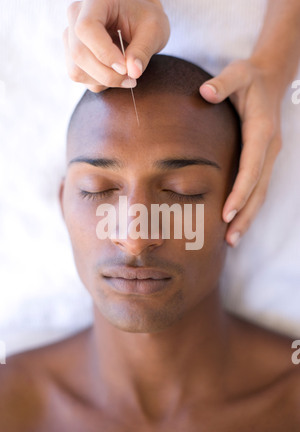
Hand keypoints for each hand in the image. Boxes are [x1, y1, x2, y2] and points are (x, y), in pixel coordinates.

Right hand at [63, 0, 169, 92]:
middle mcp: (76, 18)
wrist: (137, 21)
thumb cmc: (144, 20)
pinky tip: (114, 73)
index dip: (104, 53)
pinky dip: (100, 82)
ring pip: (77, 70)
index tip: (125, 68)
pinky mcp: (73, 56)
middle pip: (79, 54)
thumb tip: (133, 72)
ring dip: (103, 80)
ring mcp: (71, 38)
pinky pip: (81, 77)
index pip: (86, 28)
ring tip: (125, 75)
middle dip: (106, 74)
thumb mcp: (153, 30)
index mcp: (95, 2)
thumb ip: (143, 50)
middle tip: (131, 78)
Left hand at [200, 59, 282, 246]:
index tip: (227, 213)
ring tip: (232, 239)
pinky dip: (248, 206)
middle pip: (259, 189)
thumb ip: (222, 83)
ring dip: (248, 217)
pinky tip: (236, 221)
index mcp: (261, 132)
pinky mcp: (264, 160)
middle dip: (245, 215)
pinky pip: (257, 188)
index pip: (252, 169)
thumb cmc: (249, 78)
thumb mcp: (237, 73)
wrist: (270, 78)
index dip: (240, 192)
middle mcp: (269, 149)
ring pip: (260, 193)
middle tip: (230, 238)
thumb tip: (206, 92)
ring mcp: (269, 156)